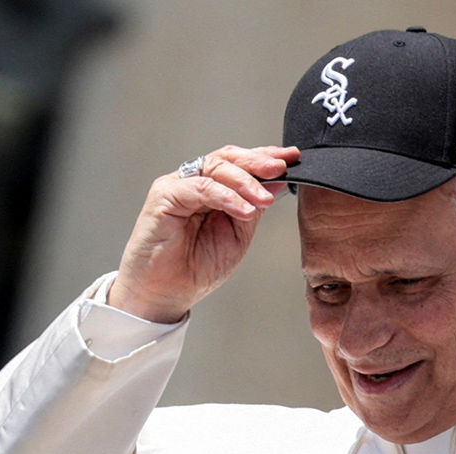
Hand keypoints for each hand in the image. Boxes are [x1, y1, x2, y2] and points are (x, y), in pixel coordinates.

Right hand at [109, 145, 299, 322]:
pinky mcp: (164, 196)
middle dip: (257, 161)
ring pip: (215, 168)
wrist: (166, 294)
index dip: (264, 157)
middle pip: (227, 158)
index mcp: (211, 189)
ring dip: (245, 182)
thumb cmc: (196, 267)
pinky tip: (243, 210)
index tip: (292, 158)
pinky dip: (225, 196)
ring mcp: (176, 186)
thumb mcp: (238, 234)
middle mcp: (192, 182)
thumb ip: (254, 207)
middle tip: (281, 168)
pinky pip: (199, 187)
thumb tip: (277, 181)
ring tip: (264, 200)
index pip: (238, 163)